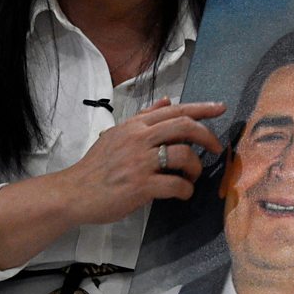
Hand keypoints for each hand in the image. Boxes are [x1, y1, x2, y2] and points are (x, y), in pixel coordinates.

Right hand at [55, 97, 225, 224]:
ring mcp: (140, 162)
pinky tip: (182, 193)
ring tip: (191, 177)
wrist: (74, 192)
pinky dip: (185, 190)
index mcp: (135, 126)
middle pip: (184, 127)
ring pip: (183, 155)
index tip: (220, 108)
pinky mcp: (140, 185)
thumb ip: (143, 117)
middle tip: (215, 148)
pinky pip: (175, 184)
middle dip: (207, 136)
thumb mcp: (117, 134)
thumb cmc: (97, 166)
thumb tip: (166, 100)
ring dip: (195, 167)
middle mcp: (139, 139)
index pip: (174, 110)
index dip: (201, 108)